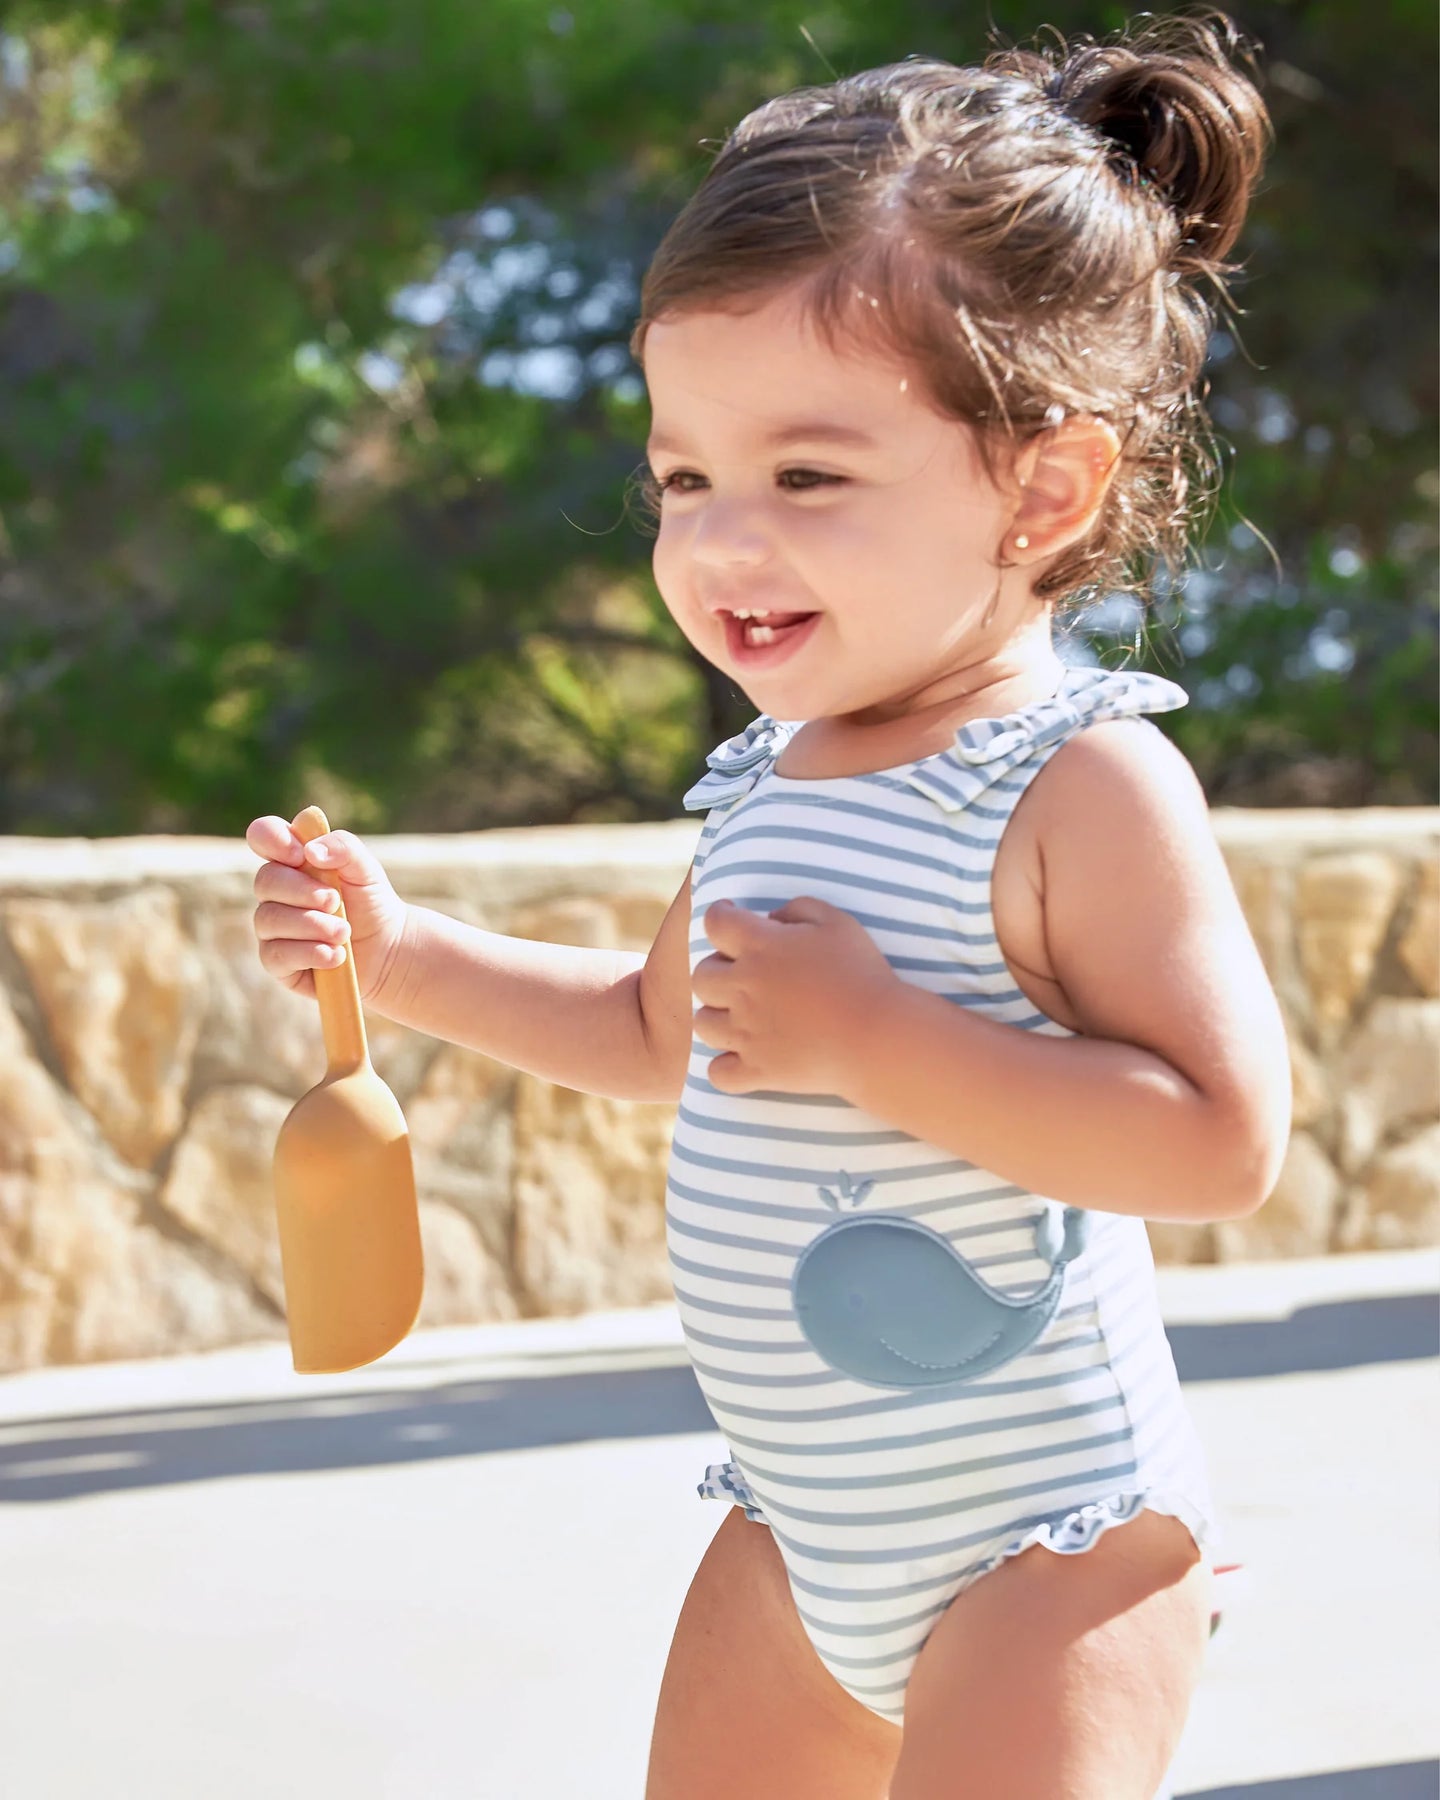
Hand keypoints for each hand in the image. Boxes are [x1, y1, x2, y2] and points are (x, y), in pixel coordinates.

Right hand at [246, 812, 409, 1001]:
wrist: (387, 946)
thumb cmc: (370, 900)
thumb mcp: (366, 869)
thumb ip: (343, 848)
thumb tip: (311, 851)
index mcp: (291, 859)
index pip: (262, 836)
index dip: (273, 840)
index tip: (300, 854)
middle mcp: (274, 892)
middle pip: (265, 881)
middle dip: (303, 891)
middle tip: (336, 901)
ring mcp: (272, 927)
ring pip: (270, 919)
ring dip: (312, 925)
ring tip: (345, 933)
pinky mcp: (277, 961)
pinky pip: (275, 955)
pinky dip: (310, 953)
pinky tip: (336, 955)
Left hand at [692, 895, 901, 1096]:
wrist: (877, 1035)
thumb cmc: (862, 974)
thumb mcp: (837, 922)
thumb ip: (798, 908)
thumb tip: (771, 918)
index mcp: (760, 947)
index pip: (716, 922)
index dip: (720, 915)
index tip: (732, 917)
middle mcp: (743, 988)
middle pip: (701, 975)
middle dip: (716, 970)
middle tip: (741, 974)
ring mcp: (746, 1033)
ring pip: (703, 1023)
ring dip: (716, 1016)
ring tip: (739, 1016)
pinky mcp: (758, 1070)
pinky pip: (719, 1073)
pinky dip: (725, 1067)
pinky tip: (743, 1058)